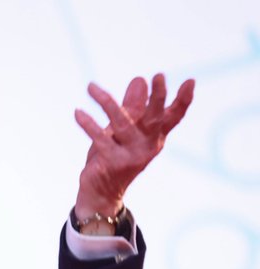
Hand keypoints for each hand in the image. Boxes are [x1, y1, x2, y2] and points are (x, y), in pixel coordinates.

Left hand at [73, 73, 194, 218]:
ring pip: (122, 123)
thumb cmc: (113, 157)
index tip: (191, 81)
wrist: (101, 193)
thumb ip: (132, 107)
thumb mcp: (124, 131)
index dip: (183, 101)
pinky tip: (78, 112)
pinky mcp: (113, 162)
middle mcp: (147, 145)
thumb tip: (139, 79)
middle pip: (154, 118)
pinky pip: (99, 138)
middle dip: (157, 97)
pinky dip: (87, 124)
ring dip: (106, 102)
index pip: (173, 117)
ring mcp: (131, 155)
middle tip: (159, 75)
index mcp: (154, 137)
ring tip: (91, 86)